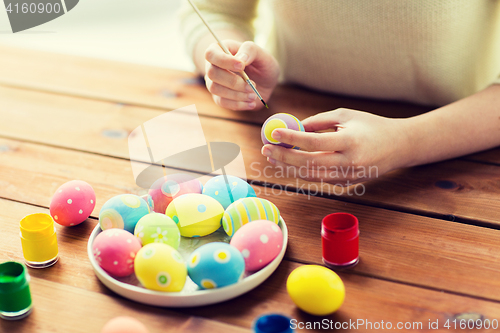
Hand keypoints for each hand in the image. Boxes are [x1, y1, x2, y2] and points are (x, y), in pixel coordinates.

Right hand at [204, 40, 278, 110]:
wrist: (265, 81)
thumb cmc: (261, 63)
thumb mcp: (261, 53)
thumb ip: (250, 50)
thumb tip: (240, 59)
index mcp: (220, 49)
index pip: (211, 54)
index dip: (224, 61)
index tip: (242, 66)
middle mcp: (213, 66)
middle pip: (212, 73)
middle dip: (233, 81)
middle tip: (253, 84)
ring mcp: (214, 82)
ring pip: (215, 89)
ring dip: (236, 94)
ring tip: (254, 95)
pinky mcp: (219, 97)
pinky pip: (222, 102)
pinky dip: (238, 104)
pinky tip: (251, 103)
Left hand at [260, 108, 411, 184]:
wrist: (398, 146)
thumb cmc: (370, 125)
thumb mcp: (346, 115)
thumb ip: (319, 121)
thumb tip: (294, 128)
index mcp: (349, 142)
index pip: (314, 142)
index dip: (291, 138)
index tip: (274, 132)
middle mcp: (348, 163)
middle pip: (308, 163)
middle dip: (283, 157)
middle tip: (265, 149)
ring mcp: (348, 176)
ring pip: (311, 176)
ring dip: (288, 167)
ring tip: (272, 156)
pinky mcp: (347, 184)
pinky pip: (319, 179)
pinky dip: (302, 171)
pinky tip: (289, 163)